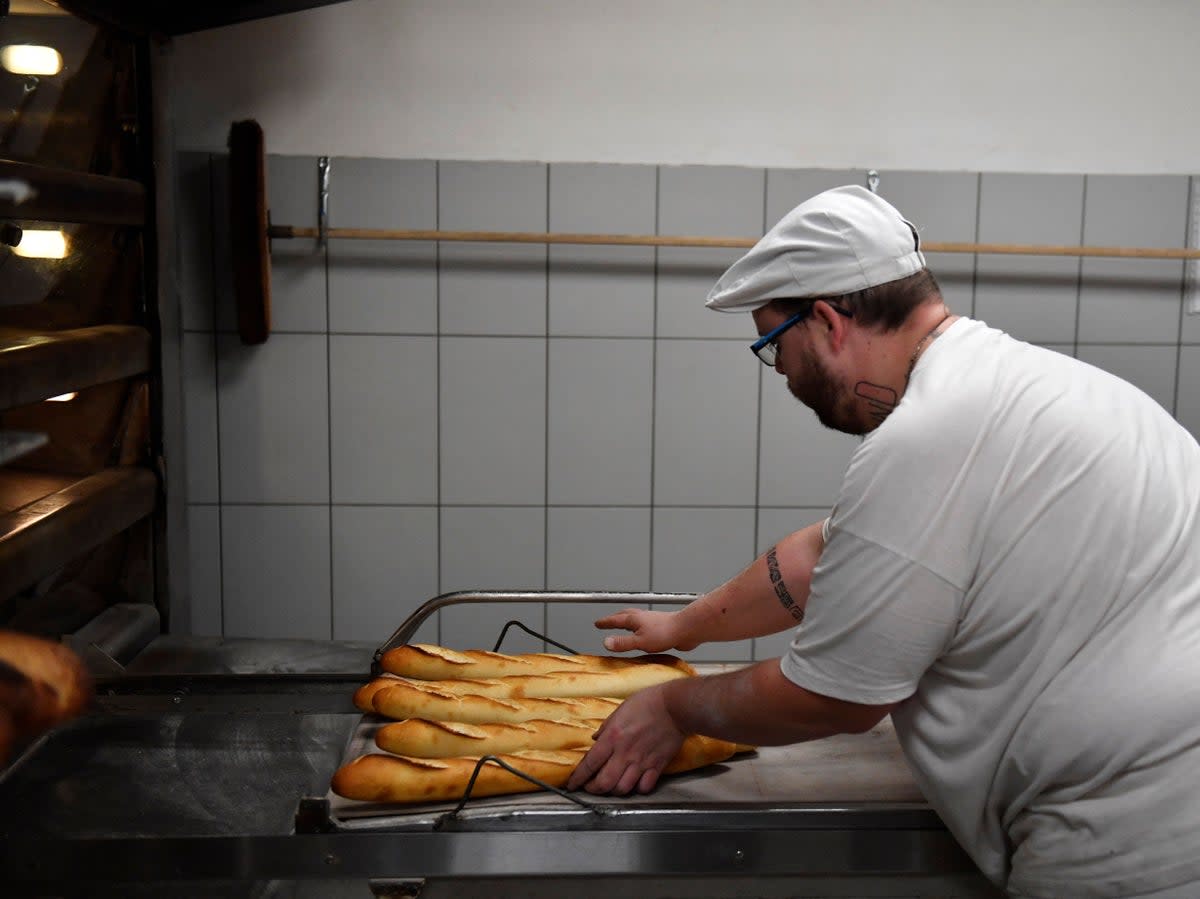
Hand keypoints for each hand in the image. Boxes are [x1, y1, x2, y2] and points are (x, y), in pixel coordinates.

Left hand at [566, 685, 685, 795]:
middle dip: (593, 789)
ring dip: (614, 791)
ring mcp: (642, 762)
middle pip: (604, 783)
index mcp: (612, 737)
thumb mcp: (620, 710)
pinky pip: (644, 787)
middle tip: (591, 787)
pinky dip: (637, 789)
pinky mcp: (657, 766)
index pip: (590, 763)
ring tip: (611, 787)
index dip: (578, 777)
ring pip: (623, 789)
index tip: (572, 784)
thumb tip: (595, 739)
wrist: (675, 707)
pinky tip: (634, 784)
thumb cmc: (647, 703)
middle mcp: (625, 753)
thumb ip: (606, 727)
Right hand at [594, 608, 693, 652]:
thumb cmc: (665, 633)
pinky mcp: (662, 628)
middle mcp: (643, 617)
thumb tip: (606, 642)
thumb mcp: (639, 642)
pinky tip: (644, 636)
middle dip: (615, 618)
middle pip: (626, 615)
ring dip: (628, 622)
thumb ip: (623, 643)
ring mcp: (653, 621)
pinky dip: (640, 629)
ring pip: (636, 620)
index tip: (597, 623)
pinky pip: (646, 627)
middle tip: (608, 621)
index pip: (616, 620)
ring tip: (624, 627)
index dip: (606, 622)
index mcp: (635, 619)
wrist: (687, 629)